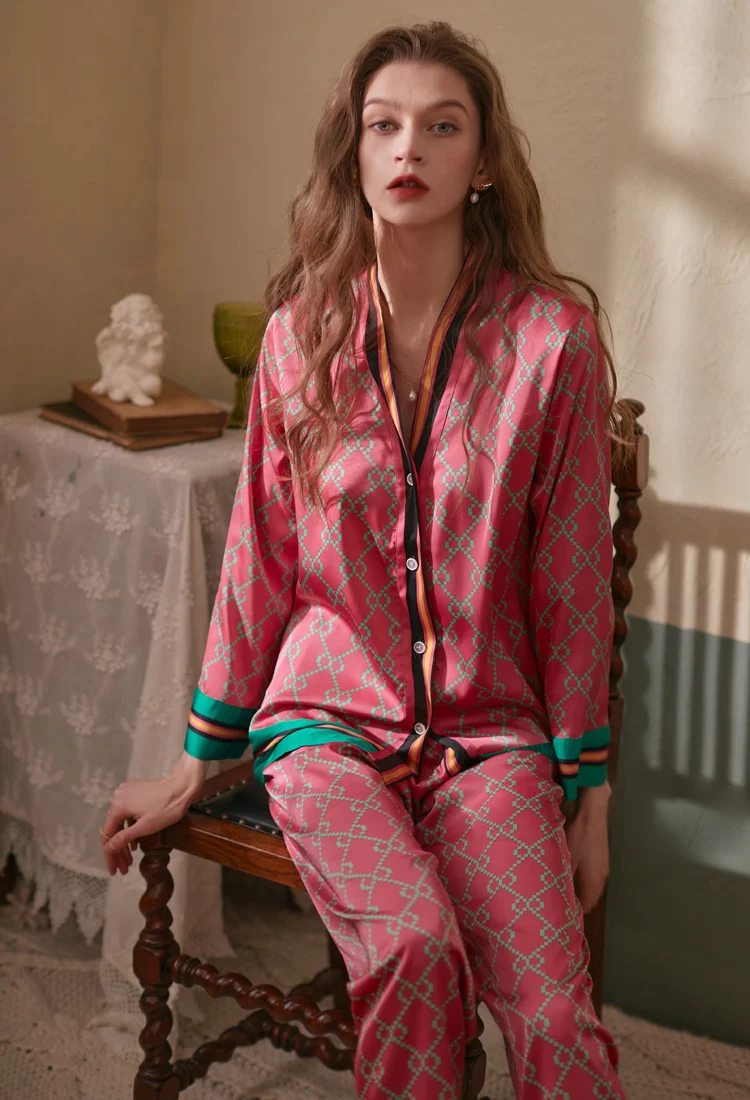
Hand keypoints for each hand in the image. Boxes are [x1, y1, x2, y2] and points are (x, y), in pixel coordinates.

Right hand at [99, 753, 207, 876]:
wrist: (182, 787)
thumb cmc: (167, 807)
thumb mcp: (144, 828)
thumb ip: (123, 839)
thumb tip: (108, 848)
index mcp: (118, 805)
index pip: (108, 836)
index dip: (110, 856)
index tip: (114, 870)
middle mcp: (118, 796)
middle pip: (114, 829)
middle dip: (119, 851)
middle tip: (124, 869)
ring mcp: (126, 792)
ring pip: (121, 822)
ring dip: (125, 841)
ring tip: (130, 859)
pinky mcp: (134, 791)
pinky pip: (127, 813)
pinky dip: (130, 828)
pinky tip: (135, 843)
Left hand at [564, 782, 610, 913]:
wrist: (592, 810)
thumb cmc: (578, 835)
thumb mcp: (566, 859)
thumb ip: (563, 879)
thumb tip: (557, 898)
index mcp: (594, 882)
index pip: (587, 907)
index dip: (575, 911)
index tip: (560, 910)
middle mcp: (602, 877)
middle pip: (590, 896)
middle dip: (576, 900)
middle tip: (557, 898)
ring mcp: (603, 865)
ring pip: (590, 884)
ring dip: (579, 887)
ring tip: (561, 885)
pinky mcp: (601, 855)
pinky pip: (591, 873)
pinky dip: (582, 876)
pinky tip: (570, 869)